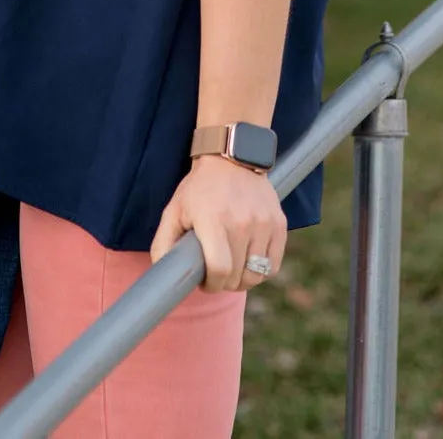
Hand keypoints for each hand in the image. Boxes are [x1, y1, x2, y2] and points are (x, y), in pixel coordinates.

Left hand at [148, 155, 287, 292]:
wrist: (232, 158)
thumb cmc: (199, 188)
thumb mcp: (173, 210)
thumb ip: (163, 244)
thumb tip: (163, 276)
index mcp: (213, 220)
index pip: (220, 270)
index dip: (211, 284)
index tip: (206, 281)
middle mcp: (242, 222)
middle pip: (238, 277)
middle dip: (225, 283)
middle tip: (217, 273)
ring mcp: (264, 223)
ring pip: (257, 275)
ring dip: (243, 278)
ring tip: (233, 267)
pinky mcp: (279, 223)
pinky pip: (273, 265)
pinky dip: (262, 269)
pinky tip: (249, 259)